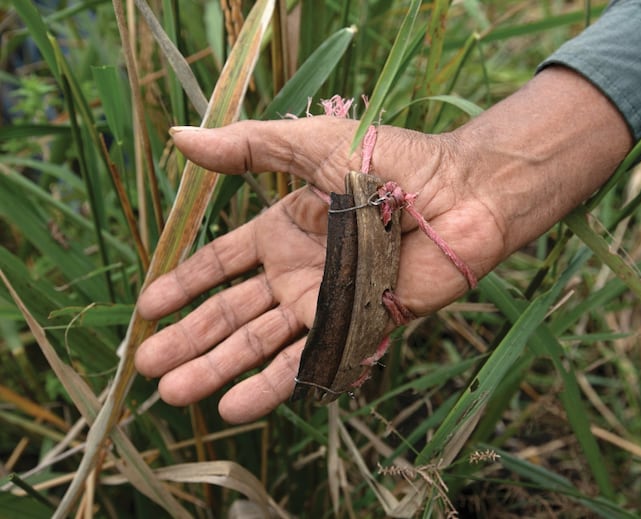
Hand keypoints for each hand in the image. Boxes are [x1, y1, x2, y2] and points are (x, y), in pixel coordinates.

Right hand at [135, 117, 503, 422]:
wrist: (463, 195)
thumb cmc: (393, 161)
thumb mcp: (312, 147)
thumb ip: (249, 149)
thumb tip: (179, 139)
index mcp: (285, 229)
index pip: (222, 263)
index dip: (184, 284)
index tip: (148, 308)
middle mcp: (299, 272)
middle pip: (232, 312)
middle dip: (189, 338)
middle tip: (147, 366)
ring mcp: (326, 304)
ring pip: (260, 344)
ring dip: (217, 369)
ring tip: (174, 394)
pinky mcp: (357, 329)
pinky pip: (308, 362)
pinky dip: (271, 387)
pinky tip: (234, 407)